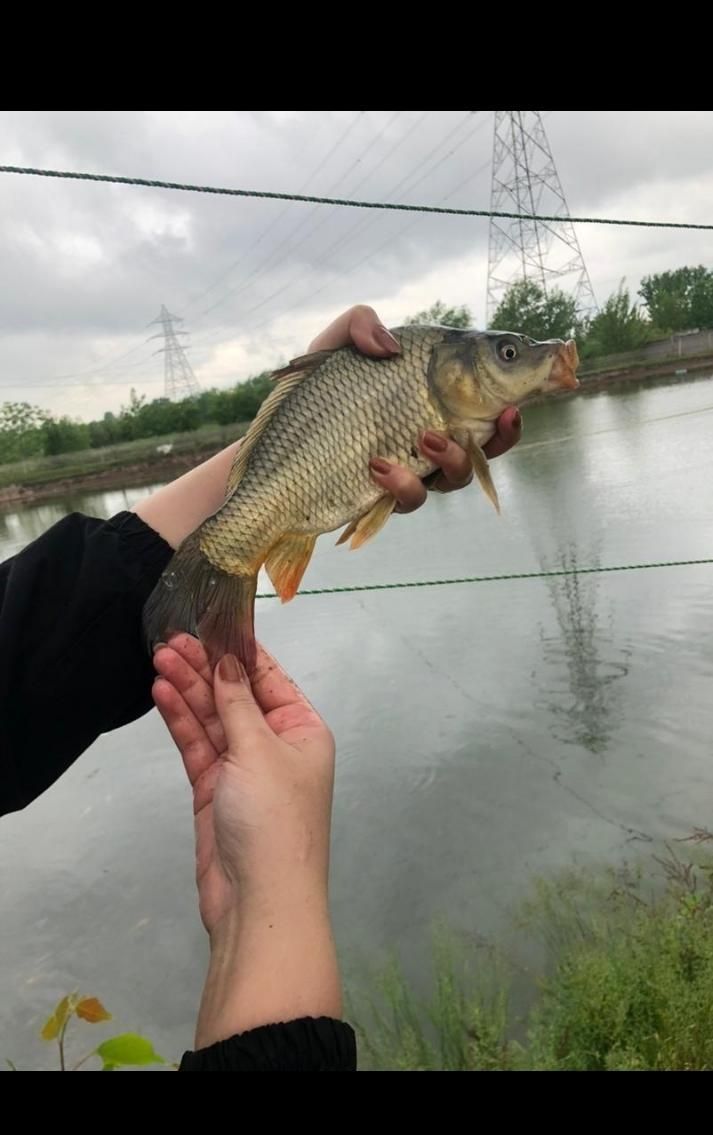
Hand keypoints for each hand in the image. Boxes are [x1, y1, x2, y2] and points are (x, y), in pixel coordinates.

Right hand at [152, 634, 334, 937]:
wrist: (259, 901)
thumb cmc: (274, 820)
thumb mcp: (259, 751)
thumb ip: (237, 703)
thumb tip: (228, 663)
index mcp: (303, 731)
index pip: (270, 678)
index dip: (239, 651)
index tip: (211, 621)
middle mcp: (275, 745)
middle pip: (236, 695)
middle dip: (205, 668)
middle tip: (171, 639)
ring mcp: (243, 769)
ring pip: (213, 718)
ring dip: (188, 689)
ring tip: (159, 656)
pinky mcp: (214, 791)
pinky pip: (198, 745)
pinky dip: (181, 720)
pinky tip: (162, 692)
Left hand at [308, 305, 521, 512]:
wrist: (278, 447)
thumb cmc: (315, 394)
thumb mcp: (334, 347)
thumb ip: (359, 324)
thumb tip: (390, 346)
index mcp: (433, 396)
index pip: (486, 396)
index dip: (510, 397)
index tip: (515, 394)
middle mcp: (433, 434)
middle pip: (487, 444)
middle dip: (503, 435)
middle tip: (502, 418)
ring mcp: (414, 470)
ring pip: (455, 476)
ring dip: (453, 458)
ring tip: (426, 437)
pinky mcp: (390, 498)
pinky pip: (411, 498)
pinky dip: (401, 483)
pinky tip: (376, 465)